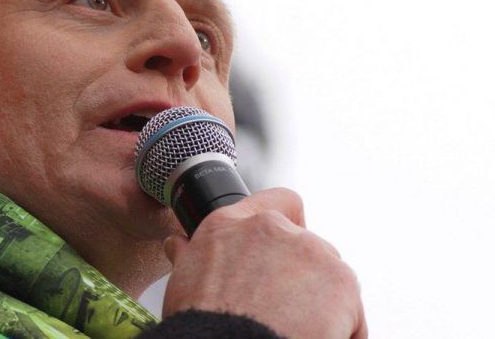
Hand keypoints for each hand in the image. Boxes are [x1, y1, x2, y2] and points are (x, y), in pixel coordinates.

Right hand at [162, 188, 366, 338]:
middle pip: (306, 245)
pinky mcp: (340, 280)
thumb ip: (189, 255)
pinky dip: (342, 328)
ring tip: (298, 331)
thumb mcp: (184, 280)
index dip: (288, 223)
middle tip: (284, 310)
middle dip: (301, 275)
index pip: (276, 201)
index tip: (286, 250)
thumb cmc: (202, 325)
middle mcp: (270, 228)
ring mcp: (309, 250)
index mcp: (229, 224)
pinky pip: (351, 309)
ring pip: (328, 276)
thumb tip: (177, 244)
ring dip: (320, 302)